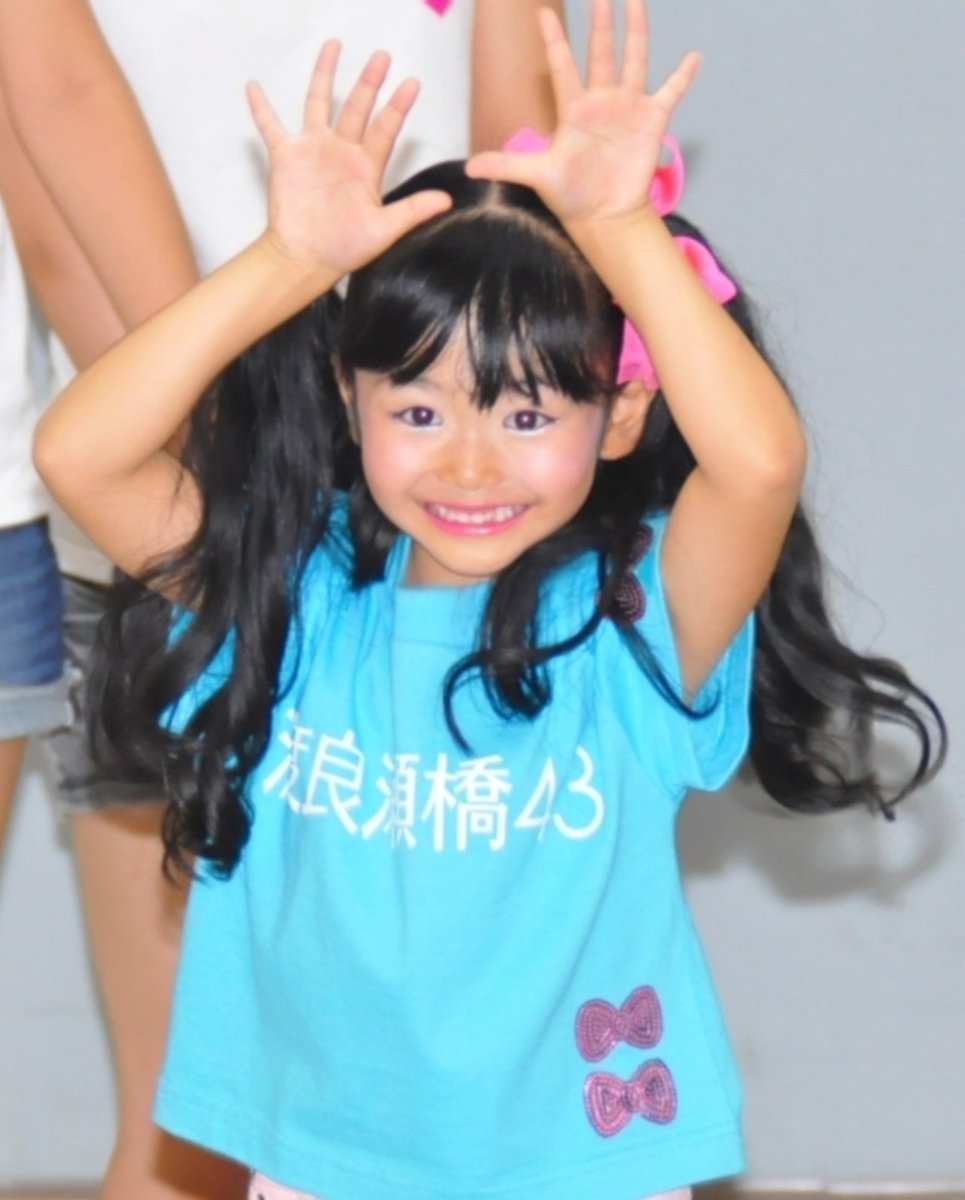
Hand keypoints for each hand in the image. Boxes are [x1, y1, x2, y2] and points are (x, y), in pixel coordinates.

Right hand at [248, 42, 451, 282]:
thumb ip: (413, 210)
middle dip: (370, 81)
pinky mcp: (287, 157)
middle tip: (382, 55)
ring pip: (320, 103)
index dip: (398, 106)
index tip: (412, 83)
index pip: (386, 129)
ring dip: (326, 75)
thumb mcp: (384, 230)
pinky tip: (254, 86)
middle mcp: (342, 152)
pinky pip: (271, 126)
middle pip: (358, 107)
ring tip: (333, 45)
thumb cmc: (345, 249)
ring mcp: (314, 150)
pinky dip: (262, 108)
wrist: (306, 259)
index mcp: (366, 167)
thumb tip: (447, 201)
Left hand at [465, 0, 699, 228]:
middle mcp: (601, 101)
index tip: (542, 12)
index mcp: (574, 109)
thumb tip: (469, 169)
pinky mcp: (651, 122)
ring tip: (636, 2)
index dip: (554, 41)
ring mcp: (628, 108)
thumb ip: (506, 165)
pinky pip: (670, 93)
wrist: (604, 216)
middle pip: (601, 52)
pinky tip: (694, 57)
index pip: (562, 66)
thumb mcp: (538, 176)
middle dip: (601, 23)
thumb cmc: (571, 195)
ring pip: (634, 60)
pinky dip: (683, 77)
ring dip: (636, 32)